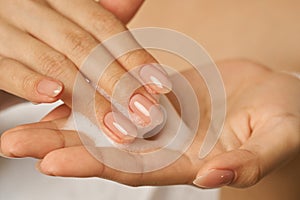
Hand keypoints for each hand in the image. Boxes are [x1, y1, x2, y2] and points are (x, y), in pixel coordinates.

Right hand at [0, 0, 172, 142]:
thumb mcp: (68, 17)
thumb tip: (134, 0)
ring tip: (116, 123)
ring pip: (55, 62)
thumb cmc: (40, 30)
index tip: (159, 84)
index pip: (106, 27)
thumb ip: (98, 15)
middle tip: (145, 112)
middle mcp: (37, 11)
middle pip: (86, 48)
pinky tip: (54, 97)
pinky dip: (32, 85)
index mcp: (64, 1)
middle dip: (118, 83)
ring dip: (87, 96)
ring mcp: (10, 32)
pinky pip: (10, 71)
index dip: (133, 57)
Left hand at [1, 60, 298, 188]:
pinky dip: (93, 97)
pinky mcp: (161, 99)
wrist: (277, 99)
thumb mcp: (276, 141)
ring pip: (107, 124)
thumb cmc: (285, 121)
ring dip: (67, 121)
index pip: (136, 169)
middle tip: (13, 144)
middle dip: (61, 148)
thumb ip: (249, 163)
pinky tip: (64, 96)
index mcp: (190, 162)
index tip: (50, 164)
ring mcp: (161, 122)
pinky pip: (121, 99)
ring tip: (23, 118)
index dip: (95, 166)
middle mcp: (167, 146)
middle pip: (108, 151)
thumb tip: (214, 177)